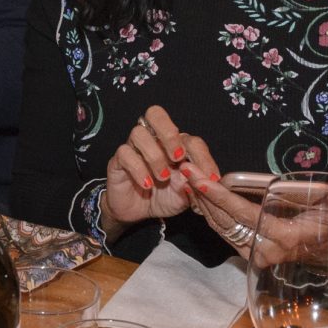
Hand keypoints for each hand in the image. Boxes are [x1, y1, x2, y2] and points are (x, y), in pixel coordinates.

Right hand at [102, 105, 221, 228]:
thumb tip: (208, 178)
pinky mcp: (118, 161)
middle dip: (169, 135)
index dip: (202, 156)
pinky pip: (124, 153)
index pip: (189, 139)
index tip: (210, 178)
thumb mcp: (187, 194)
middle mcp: (153, 140)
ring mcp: (134, 148)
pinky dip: (138, 169)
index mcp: (174, 144)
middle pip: (155, 114)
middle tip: (178, 158)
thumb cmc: (165, 197)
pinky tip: (147, 185)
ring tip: (163, 178)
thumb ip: (197, 184)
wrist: (139, 213)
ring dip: (154, 156)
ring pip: (139, 133)